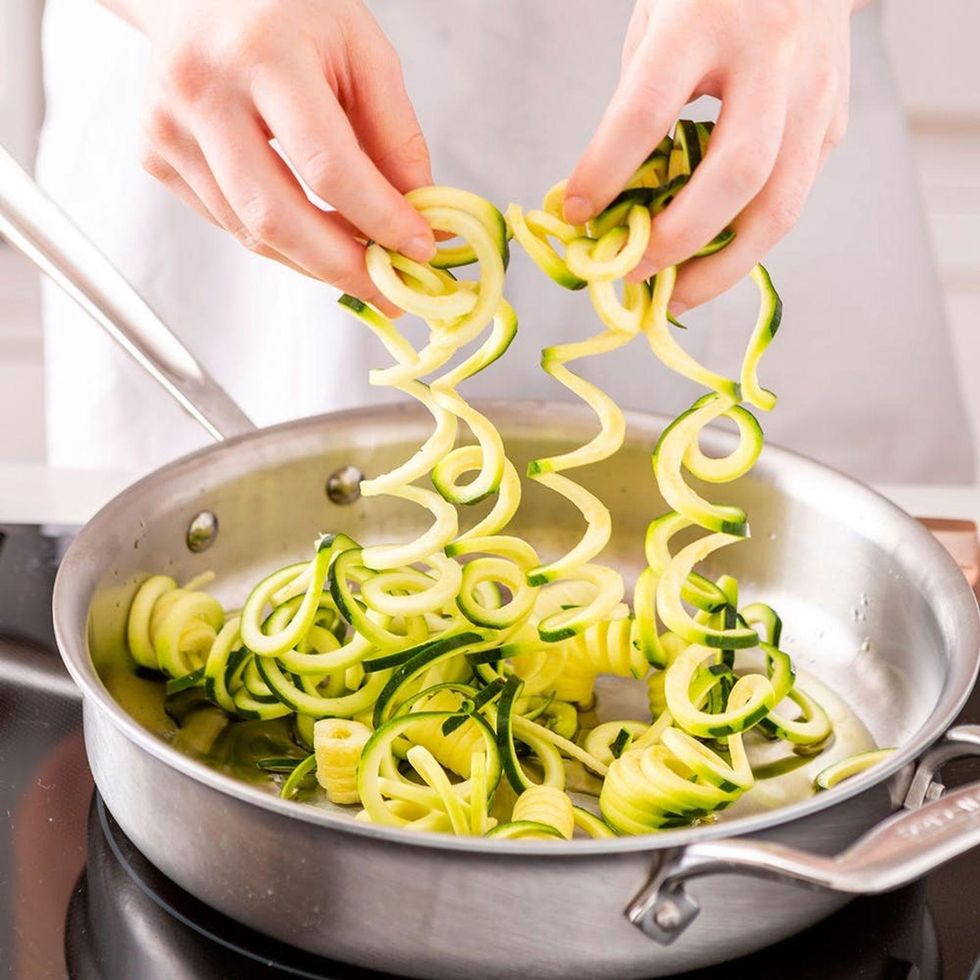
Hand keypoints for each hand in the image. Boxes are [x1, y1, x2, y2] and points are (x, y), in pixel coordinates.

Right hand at [113, 0, 435, 313]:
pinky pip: (229, 223)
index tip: (420, 250)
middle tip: (391, 292)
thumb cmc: (287, 9)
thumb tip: (419, 215)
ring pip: (252, 233)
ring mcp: (167, 128)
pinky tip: (313, 231)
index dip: (379, 220)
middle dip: (343, 268)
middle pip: (278, 218)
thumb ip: (396, 133)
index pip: (329, 166)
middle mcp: (203, 91)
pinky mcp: (154, 155)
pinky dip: (280, 241)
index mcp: (263, 53)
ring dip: (315, 261)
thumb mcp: (360, 48)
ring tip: (361, 263)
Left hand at [564, 0, 855, 313]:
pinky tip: (710, 262)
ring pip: (779, 205)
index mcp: (705, 19)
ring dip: (723, 268)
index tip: (576, 215)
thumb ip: (635, 108)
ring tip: (677, 297)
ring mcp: (814, 92)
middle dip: (679, 240)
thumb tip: (606, 204)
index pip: (647, 111)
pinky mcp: (833, 122)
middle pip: (735, 174)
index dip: (605, 172)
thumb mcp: (656, 26)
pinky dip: (745, 242)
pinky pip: (790, 199)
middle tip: (635, 275)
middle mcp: (772, 54)